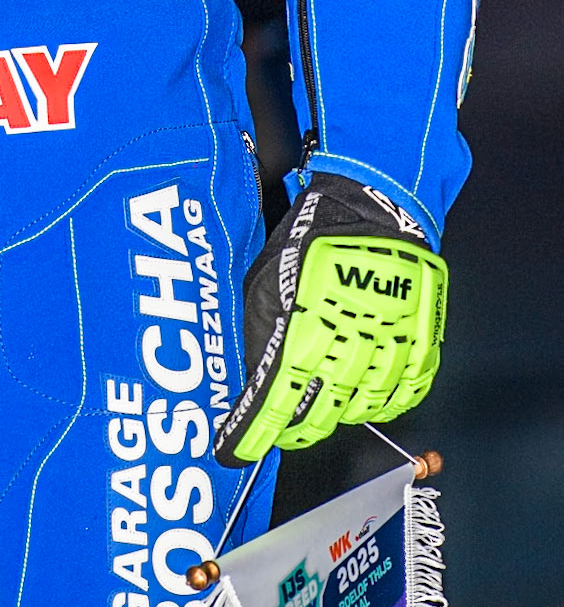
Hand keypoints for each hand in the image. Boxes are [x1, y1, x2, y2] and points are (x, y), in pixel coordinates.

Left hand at [214, 172, 446, 465]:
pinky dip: (384, 404)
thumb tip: (256, 371)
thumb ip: (263, 327)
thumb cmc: (316, 234)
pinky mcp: (421, 343)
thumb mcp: (269, 275)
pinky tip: (367, 399)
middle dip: (294, 429)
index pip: (274, 397)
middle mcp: (349, 345)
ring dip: (337, 416)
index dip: (252, 431)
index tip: (234, 450)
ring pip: (361, 409)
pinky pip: (405, 393)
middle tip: (281, 430)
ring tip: (321, 409)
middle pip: (318, 412)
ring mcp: (389, 347)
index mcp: (306, 326)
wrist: (377, 204)